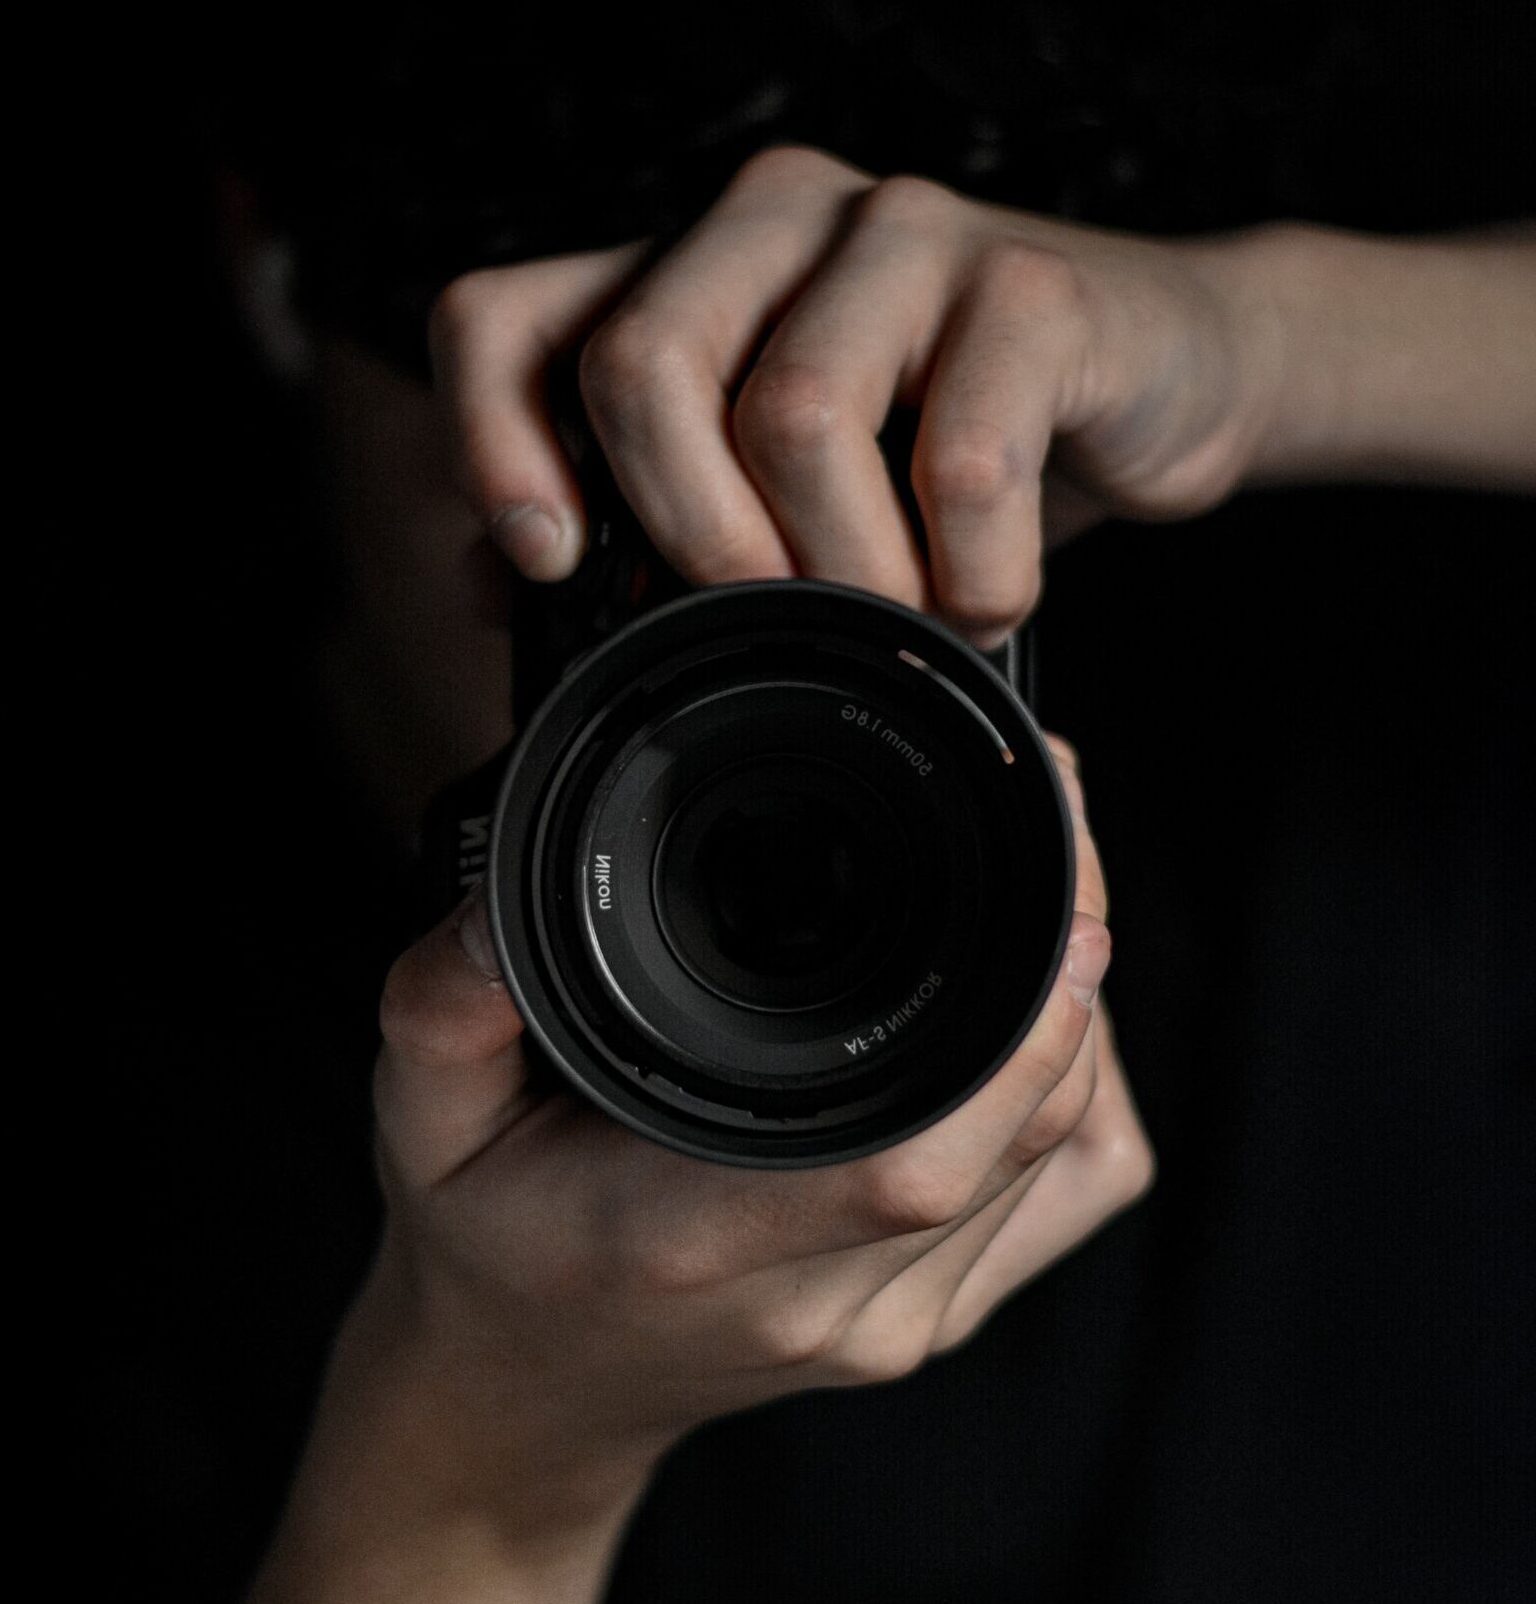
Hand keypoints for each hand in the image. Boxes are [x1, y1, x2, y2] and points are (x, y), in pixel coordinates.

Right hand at [249, 739, 1151, 1602]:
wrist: (531, 1395)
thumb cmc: (490, 1246)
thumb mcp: (421, 1121)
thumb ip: (443, 1010)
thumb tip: (493, 908)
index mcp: (694, 1237)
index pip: (902, 1160)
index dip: (1012, 1034)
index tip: (1050, 901)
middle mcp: (821, 1294)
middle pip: (1020, 1134)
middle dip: (1068, 964)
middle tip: (1050, 830)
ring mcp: (896, 1320)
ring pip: (1063, 1154)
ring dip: (1079, 1016)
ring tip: (1037, 904)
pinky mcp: (936, 1317)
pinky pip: (1072, 1196)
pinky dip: (1082, 1094)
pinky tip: (1036, 1030)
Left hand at [428, 144, 1284, 646]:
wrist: (1159, 381)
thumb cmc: (951, 446)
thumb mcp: (786, 487)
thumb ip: (660, 512)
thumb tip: (508, 588)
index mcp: (685, 274)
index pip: (508, 321)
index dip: (492, 443)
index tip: (547, 563)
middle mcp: (773, 225)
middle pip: (642, 367)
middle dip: (697, 536)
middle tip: (776, 618)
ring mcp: (903, 237)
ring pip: (795, 418)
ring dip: (852, 575)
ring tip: (910, 615)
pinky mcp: (1030, 286)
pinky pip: (961, 464)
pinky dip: (972, 577)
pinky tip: (989, 595)